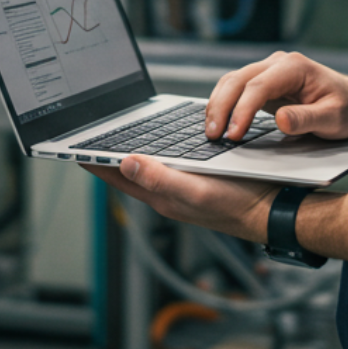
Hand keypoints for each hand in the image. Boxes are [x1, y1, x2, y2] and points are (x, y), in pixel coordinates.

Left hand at [85, 157, 277, 242]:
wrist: (274, 209)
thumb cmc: (239, 204)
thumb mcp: (196, 190)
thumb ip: (161, 178)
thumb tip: (126, 162)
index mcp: (161, 195)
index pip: (117, 176)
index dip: (95, 161)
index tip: (73, 147)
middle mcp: (168, 192)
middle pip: (127, 172)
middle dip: (107, 156)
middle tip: (89, 139)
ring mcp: (182, 188)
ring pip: (146, 168)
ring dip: (129, 154)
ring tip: (113, 140)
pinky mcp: (198, 182)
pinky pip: (167, 165)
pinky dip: (155, 153)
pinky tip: (158, 144)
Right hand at [204, 51, 347, 141]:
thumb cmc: (345, 109)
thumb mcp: (333, 118)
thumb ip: (307, 119)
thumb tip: (280, 120)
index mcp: (294, 67)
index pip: (259, 86)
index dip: (242, 110)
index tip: (233, 134)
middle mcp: (277, 64)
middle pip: (238, 79)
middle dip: (221, 107)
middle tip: (212, 135)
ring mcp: (268, 71)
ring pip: (231, 82)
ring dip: (217, 105)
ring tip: (210, 132)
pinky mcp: (262, 83)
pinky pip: (236, 90)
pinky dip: (223, 105)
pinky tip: (217, 123)